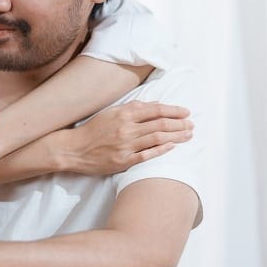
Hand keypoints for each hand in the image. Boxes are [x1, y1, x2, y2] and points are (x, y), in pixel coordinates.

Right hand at [62, 100, 192, 174]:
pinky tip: (172, 147)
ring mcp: (126, 145)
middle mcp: (127, 128)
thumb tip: (154, 105)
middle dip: (179, 124)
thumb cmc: (93, 129)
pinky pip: (147, 155)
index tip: (186, 112)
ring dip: (176, 136)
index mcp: (124, 113)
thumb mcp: (110, 112)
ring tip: (188, 135)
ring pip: (157, 139)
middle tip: (192, 124)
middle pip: (160, 124)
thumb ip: (132, 108)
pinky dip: (161, 150)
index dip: (173, 110)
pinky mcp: (124, 161)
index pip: (155, 110)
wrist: (74, 149)